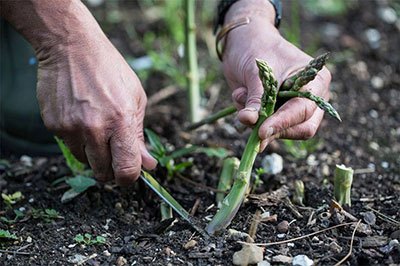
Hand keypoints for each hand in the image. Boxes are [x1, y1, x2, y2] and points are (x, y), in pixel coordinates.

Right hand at [2, 0, 156, 184]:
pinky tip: (81, 118)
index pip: (126, 169)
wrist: (71, 46)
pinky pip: (69, 146)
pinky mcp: (54, 125)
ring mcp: (71, 127)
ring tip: (97, 128)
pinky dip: (78, 140)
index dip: (129, 178)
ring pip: (85, 162)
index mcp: (121, 120)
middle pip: (103, 172)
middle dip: (111, 169)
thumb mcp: (135, 98)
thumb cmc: (110, 70)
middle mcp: (94, 128)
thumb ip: (139, 135)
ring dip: (94, 154)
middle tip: (114, 154)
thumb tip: (147, 165)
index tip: (129, 176)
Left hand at [222, 2, 330, 150]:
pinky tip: (240, 96)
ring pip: (282, 132)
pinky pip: (266, 128)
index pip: (304, 110)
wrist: (243, 42)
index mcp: (316, 82)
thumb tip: (249, 120)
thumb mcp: (257, 72)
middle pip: (302, 129)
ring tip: (240, 95)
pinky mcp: (277, 114)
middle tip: (252, 126)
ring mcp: (294, 108)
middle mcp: (311, 98)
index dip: (283, 123)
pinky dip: (250, 118)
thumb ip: (256, 98)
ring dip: (257, 121)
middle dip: (275, 129)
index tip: (262, 132)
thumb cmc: (256, 48)